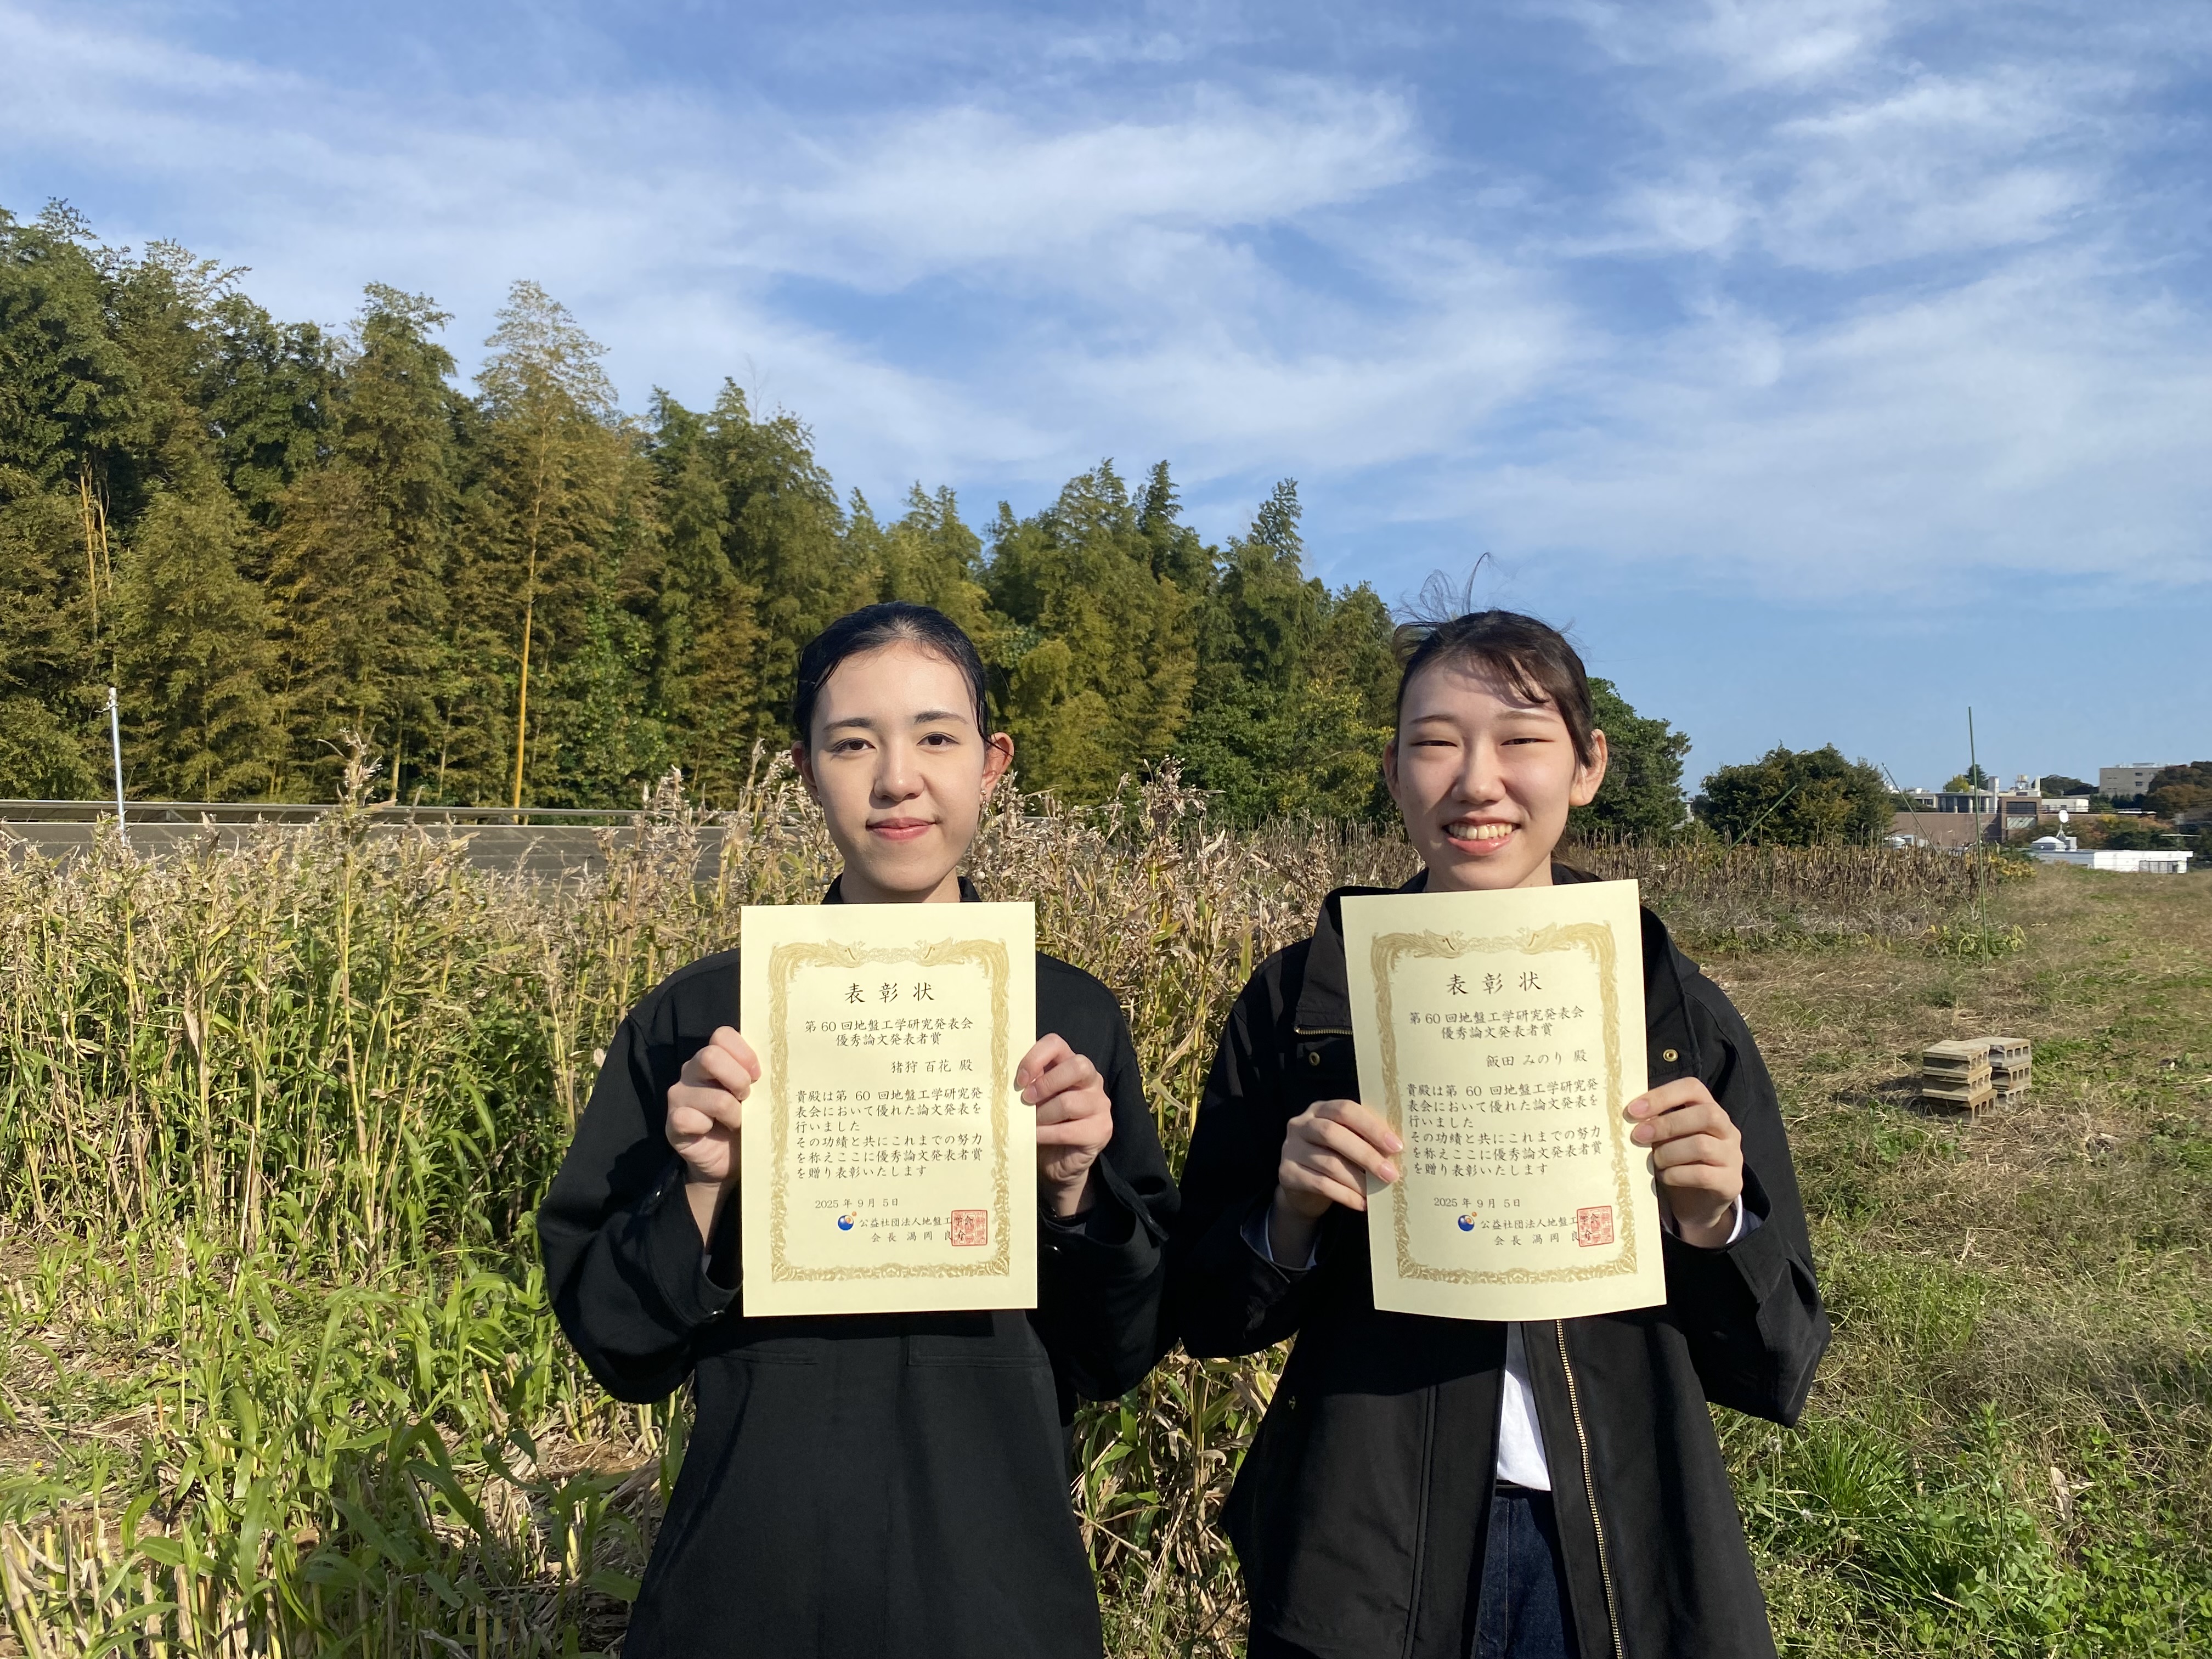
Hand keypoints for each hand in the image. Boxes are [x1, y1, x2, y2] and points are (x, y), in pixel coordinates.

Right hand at [666, 1026, 758, 1241]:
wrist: (730, 1161)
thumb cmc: (748, 1121)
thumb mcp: (758, 1096)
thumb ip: (763, 1078)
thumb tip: (789, 1065)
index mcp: (715, 1058)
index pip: (722, 1035)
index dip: (744, 1053)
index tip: (759, 1075)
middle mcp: (692, 1071)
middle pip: (710, 1056)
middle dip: (738, 1078)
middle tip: (749, 1097)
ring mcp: (680, 1095)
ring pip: (711, 1095)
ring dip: (733, 1113)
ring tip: (738, 1122)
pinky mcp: (673, 1122)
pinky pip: (688, 1118)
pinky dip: (708, 1127)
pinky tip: (712, 1132)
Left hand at [1020, 1035, 1113, 1217]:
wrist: (1058, 1161)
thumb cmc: (1043, 1123)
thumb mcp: (1033, 1100)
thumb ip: (1026, 1085)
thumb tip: (999, 1080)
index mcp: (1070, 1064)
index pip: (1056, 1044)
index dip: (1035, 1057)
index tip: (1019, 1079)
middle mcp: (1091, 1079)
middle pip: (1076, 1066)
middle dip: (1046, 1084)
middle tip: (1026, 1100)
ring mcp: (1100, 1104)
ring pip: (1070, 1102)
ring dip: (1043, 1115)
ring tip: (1031, 1124)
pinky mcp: (1101, 1129)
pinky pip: (1070, 1130)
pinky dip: (1047, 1134)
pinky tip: (1036, 1137)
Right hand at [1268, 1098, 1399, 1264]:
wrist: (1303, 1185)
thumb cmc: (1334, 1156)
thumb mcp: (1347, 1141)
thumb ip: (1365, 1139)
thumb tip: (1398, 1151)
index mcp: (1320, 1109)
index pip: (1345, 1110)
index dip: (1371, 1126)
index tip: (1396, 1145)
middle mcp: (1301, 1124)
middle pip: (1333, 1134)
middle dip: (1366, 1154)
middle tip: (1390, 1173)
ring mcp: (1290, 1149)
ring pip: (1328, 1163)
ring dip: (1357, 1180)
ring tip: (1377, 1192)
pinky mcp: (1286, 1173)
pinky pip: (1320, 1184)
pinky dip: (1345, 1195)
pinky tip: (1362, 1203)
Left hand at [1626, 1078, 1743, 1248]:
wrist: (1699, 1203)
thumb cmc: (1678, 1163)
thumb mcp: (1667, 1140)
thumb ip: (1655, 1126)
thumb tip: (1628, 1119)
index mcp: (1709, 1110)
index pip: (1693, 1088)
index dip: (1662, 1095)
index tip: (1633, 1110)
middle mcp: (1727, 1130)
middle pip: (1706, 1114)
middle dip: (1666, 1125)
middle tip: (1638, 1136)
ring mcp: (1732, 1156)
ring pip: (1702, 1145)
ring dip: (1669, 1153)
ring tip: (1654, 1161)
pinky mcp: (1731, 1182)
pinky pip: (1702, 1174)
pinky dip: (1676, 1175)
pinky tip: (1664, 1177)